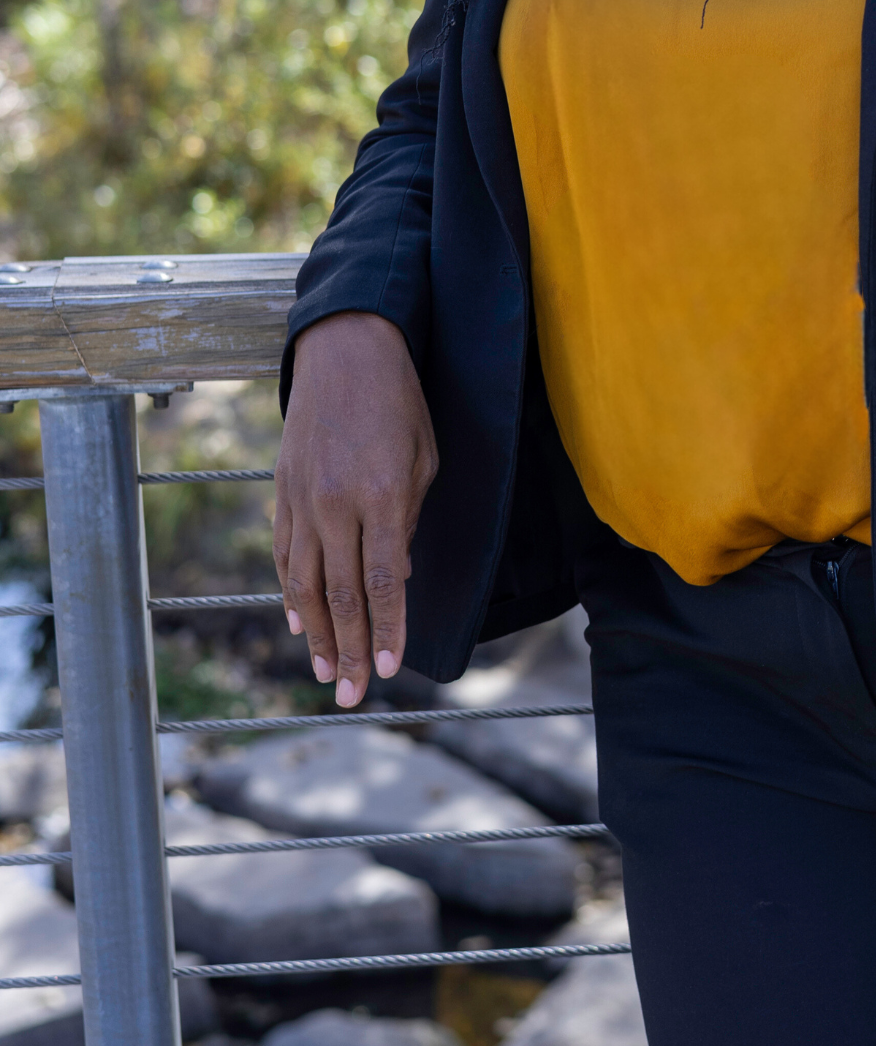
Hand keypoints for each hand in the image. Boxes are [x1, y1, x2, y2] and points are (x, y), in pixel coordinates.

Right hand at [273, 313, 437, 706]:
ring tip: (329, 673)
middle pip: (340, 595)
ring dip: (317, 635)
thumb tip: (396, 577)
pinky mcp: (282, 491)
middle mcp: (335, 504)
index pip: (383, 582)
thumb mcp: (423, 459)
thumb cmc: (399, 402)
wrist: (345, 350)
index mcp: (380, 496)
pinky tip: (299, 624)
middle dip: (352, 650)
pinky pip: (284, 554)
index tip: (394, 669)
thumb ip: (408, 521)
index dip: (388, 630)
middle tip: (355, 696)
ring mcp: (302, 499)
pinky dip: (290, 594)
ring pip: (304, 584)